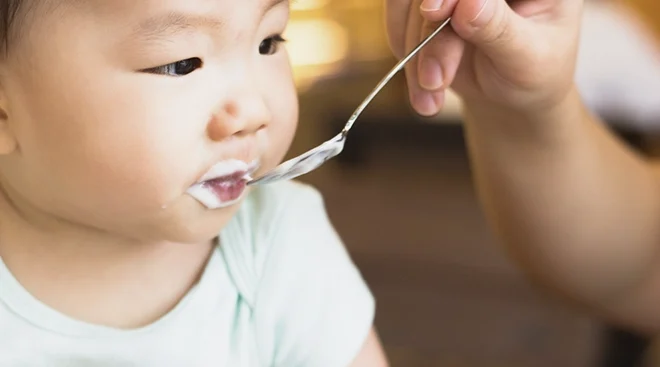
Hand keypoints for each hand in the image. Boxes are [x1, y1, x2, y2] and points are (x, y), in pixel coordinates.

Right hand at [385, 0, 583, 115]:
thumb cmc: (534, 73)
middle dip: (430, 39)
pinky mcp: (424, 8)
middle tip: (435, 81)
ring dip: (414, 57)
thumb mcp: (527, 57)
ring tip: (431, 98)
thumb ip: (499, 29)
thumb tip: (469, 2)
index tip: (434, 11)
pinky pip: (398, 23)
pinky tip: (425, 89)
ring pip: (409, 6)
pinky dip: (406, 60)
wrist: (513, 95)